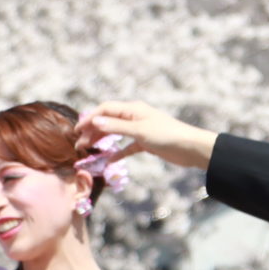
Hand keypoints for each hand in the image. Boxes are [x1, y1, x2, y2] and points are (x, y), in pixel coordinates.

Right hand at [79, 101, 215, 169]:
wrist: (190, 148)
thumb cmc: (166, 135)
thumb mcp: (139, 131)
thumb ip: (116, 127)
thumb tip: (94, 122)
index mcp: (133, 109)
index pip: (105, 109)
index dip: (90, 118)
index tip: (77, 130)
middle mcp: (135, 117)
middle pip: (108, 121)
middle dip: (93, 131)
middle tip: (80, 144)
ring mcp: (140, 130)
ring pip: (115, 133)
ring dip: (102, 140)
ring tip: (89, 150)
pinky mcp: (146, 142)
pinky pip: (127, 146)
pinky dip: (118, 152)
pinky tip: (109, 160)